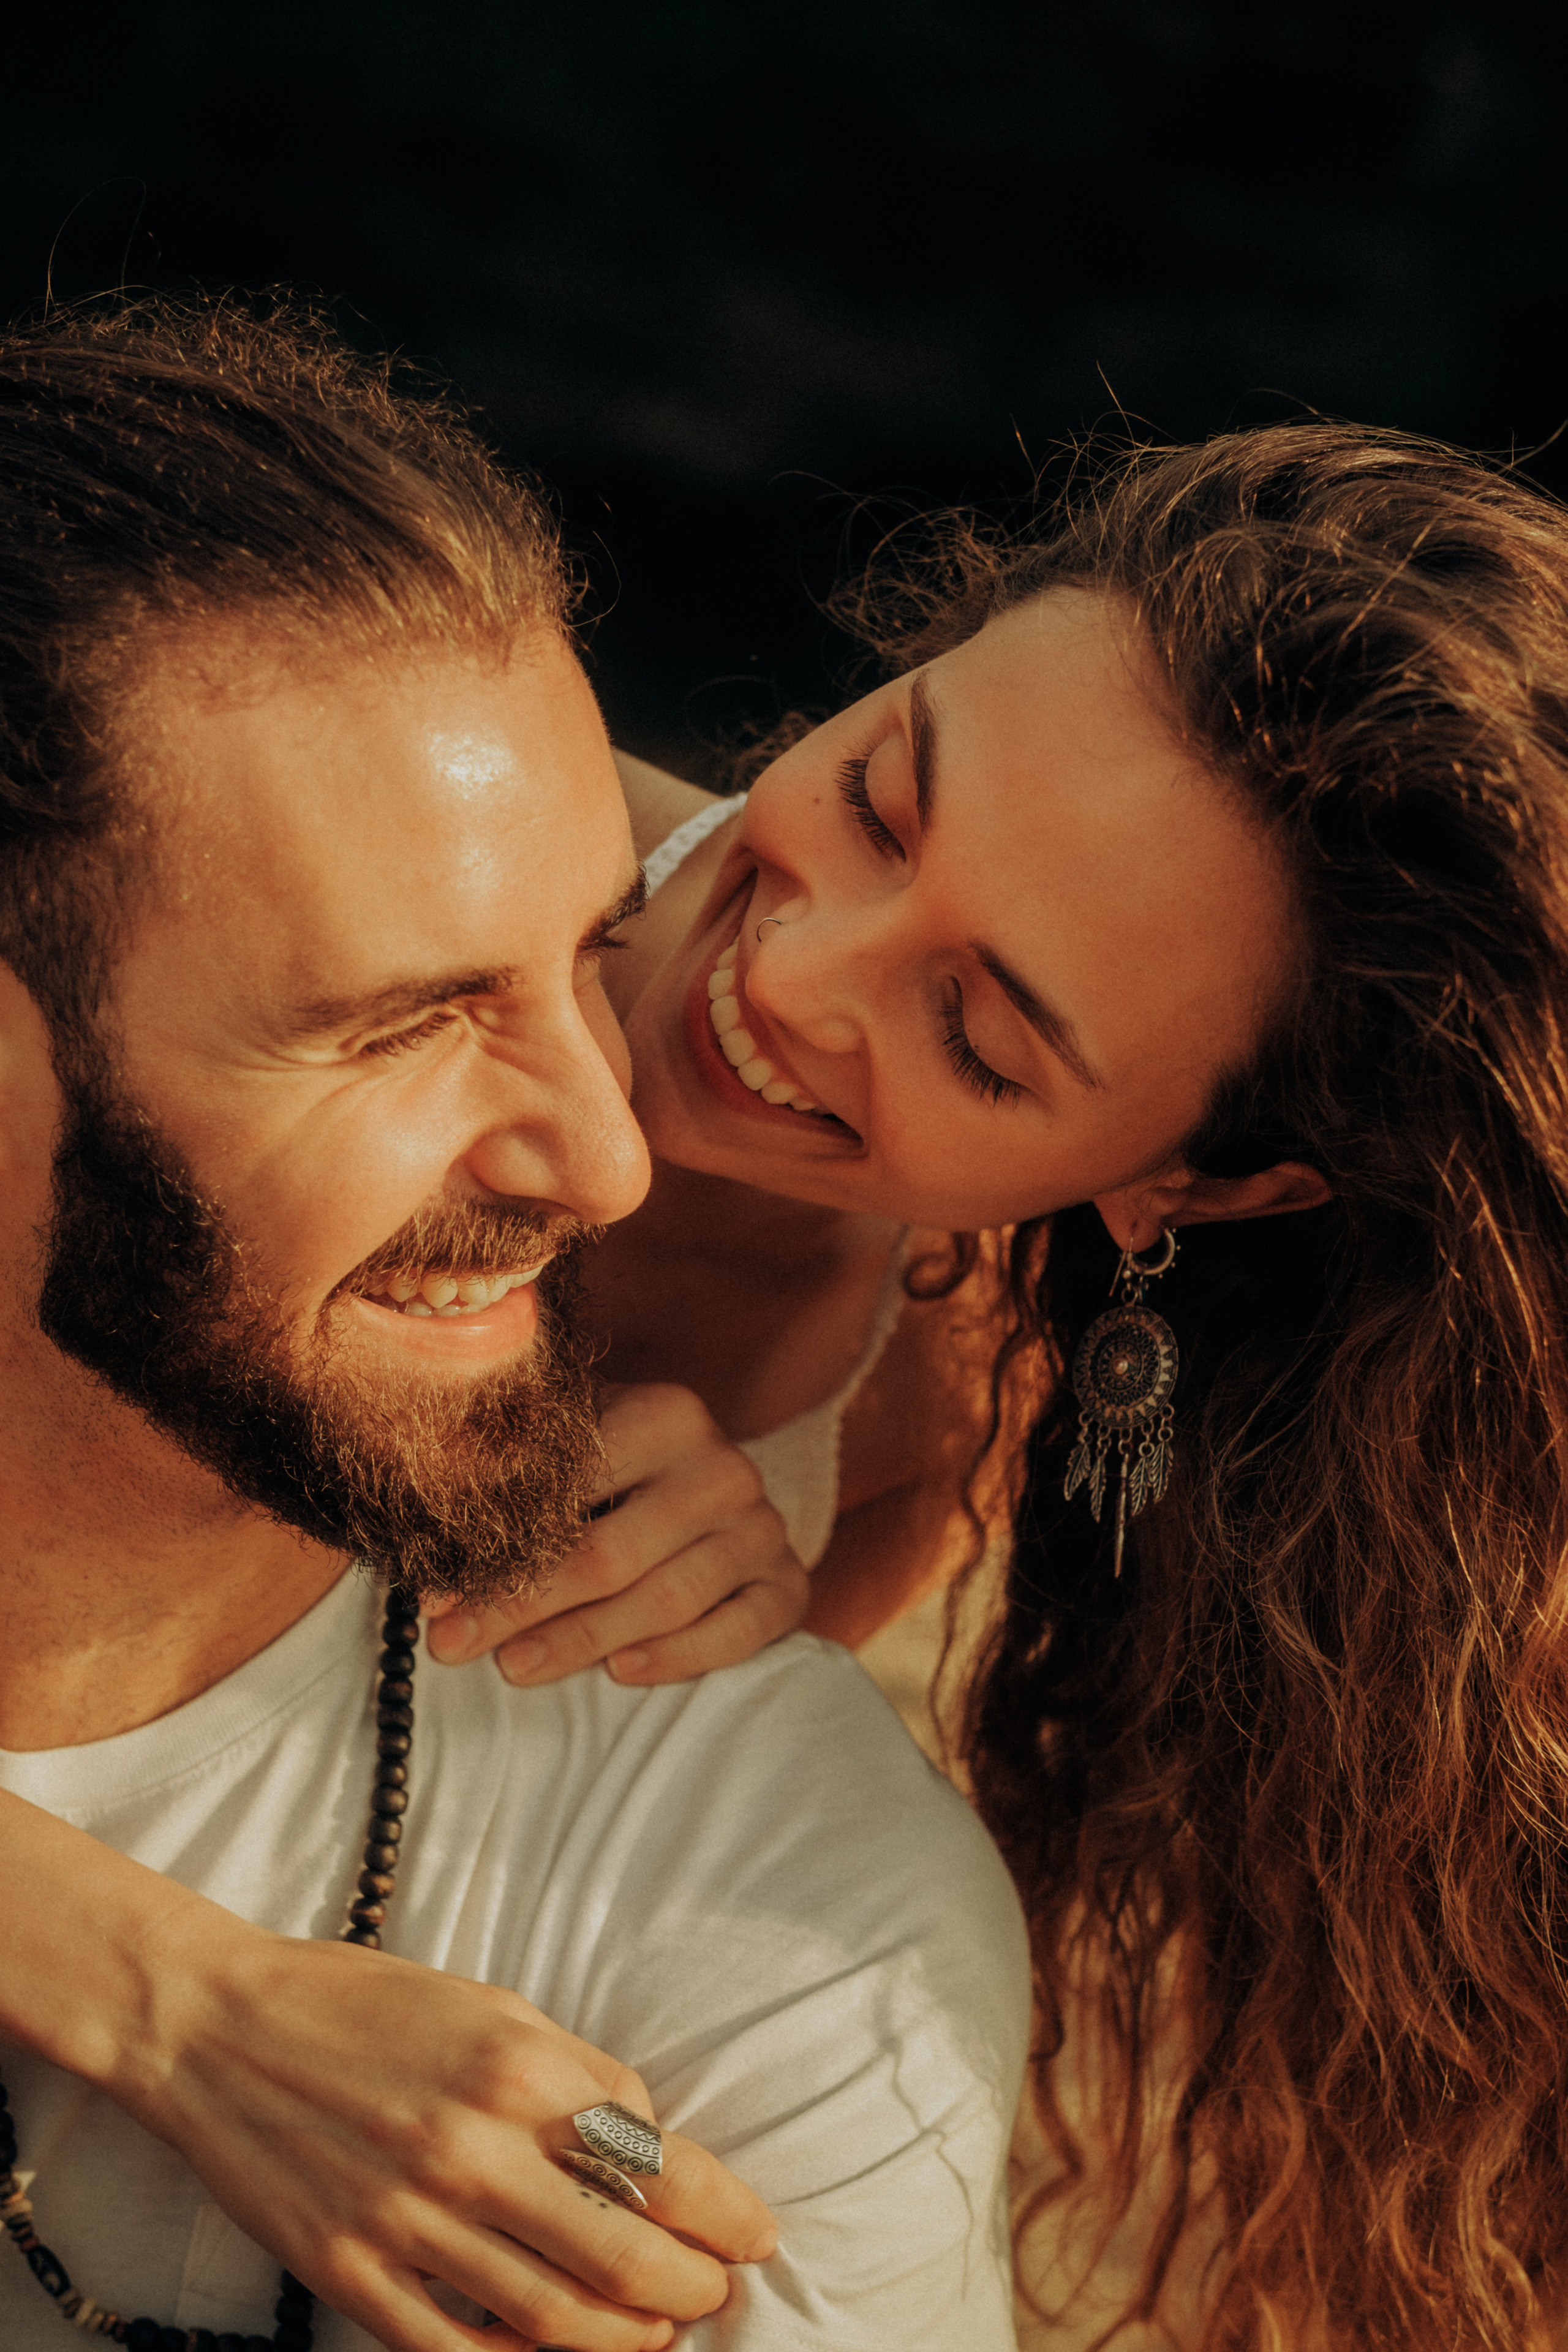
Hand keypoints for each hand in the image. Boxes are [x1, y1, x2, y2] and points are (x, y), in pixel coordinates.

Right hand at [115, 1913, 776, 2351]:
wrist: (217, 2029)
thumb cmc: (362, 2004)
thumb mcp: (490, 2005)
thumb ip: (574, 2072)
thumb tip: (648, 2138)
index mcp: (516, 2067)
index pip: (658, 2164)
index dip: (723, 2213)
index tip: (755, 2235)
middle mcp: (472, 2148)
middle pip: (621, 2258)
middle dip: (690, 2291)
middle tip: (713, 2295)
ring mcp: (408, 2220)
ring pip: (553, 2323)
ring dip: (626, 2340)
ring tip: (656, 2334)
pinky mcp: (352, 2273)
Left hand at [425, 1383, 809, 1687]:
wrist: (708, 1493)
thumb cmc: (614, 1474)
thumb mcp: (570, 1451)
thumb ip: (511, 1471)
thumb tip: (424, 1519)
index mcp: (669, 1414)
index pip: (574, 1489)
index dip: (498, 1546)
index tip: (433, 1590)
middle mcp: (724, 1468)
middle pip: (611, 1554)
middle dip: (521, 1606)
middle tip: (452, 1644)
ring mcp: (764, 1528)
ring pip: (668, 1599)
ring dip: (582, 1641)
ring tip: (514, 1668)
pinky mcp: (789, 1585)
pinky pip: (738, 1632)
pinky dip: (679, 1657)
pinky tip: (621, 1675)